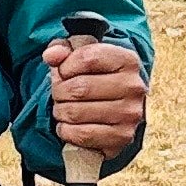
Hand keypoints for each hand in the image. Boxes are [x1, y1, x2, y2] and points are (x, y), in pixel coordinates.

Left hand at [43, 37, 145, 159]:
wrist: (115, 110)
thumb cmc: (93, 78)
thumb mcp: (80, 56)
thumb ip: (62, 48)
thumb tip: (51, 56)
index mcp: (127, 60)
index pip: (87, 58)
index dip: (66, 66)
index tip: (64, 72)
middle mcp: (133, 87)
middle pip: (79, 87)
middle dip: (59, 92)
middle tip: (60, 94)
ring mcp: (130, 114)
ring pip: (76, 112)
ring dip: (60, 112)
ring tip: (64, 109)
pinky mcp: (121, 137)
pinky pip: (81, 135)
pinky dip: (67, 131)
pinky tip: (69, 126)